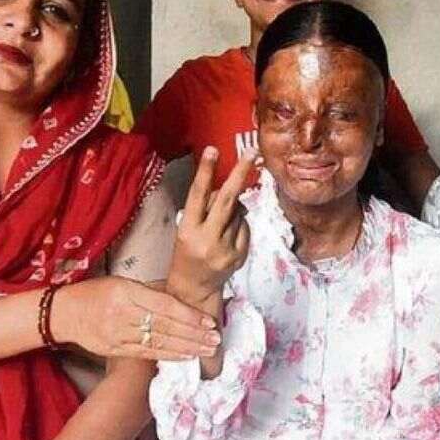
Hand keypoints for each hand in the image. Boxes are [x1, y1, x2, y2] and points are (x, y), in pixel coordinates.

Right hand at [50, 275, 219, 361]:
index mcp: (127, 292)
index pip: (165, 306)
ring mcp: (118, 334)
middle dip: (194, 334)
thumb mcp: (122, 282)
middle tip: (216, 339)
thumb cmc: (97, 292)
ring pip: (159, 342)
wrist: (64, 313)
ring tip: (207, 350)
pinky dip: (168, 356)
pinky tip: (186, 357)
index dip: (189, 315)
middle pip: (165, 326)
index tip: (209, 321)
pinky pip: (147, 353)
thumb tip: (181, 300)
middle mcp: (123, 314)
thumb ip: (149, 292)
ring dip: (186, 348)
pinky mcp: (115, 349)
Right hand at [169, 146, 256, 304]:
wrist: (193, 289)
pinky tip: (228, 237)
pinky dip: (240, 225)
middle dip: (240, 173)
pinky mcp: (240, 256)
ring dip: (234, 209)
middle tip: (252, 153)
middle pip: (227, 200)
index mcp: (188, 230)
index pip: (197, 195)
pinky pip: (245, 228)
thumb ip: (205, 209)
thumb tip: (229, 190)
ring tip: (220, 225)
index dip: (205, 171)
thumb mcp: (187, 229)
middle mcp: (207, 240)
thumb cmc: (187, 253)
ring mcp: (226, 250)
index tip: (212, 150)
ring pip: (238, 213)